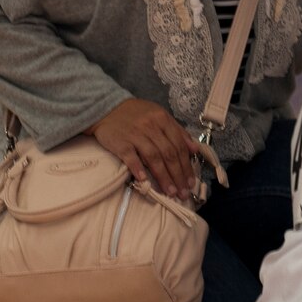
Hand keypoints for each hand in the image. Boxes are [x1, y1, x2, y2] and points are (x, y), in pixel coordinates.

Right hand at [86, 99, 201, 200]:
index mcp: (163, 119)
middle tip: (183, 193)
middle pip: (168, 153)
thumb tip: (195, 149)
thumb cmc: (137, 115)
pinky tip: (145, 181)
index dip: (187, 165)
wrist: (107, 108)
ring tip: (170, 192)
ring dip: (163, 176)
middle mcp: (151, 126)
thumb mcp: (160, 117)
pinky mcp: (120, 142)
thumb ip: (178, 132)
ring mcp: (135, 134)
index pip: (179, 145)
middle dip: (178, 175)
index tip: (191, 182)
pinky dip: (138, 169)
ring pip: (153, 157)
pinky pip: (131, 157)